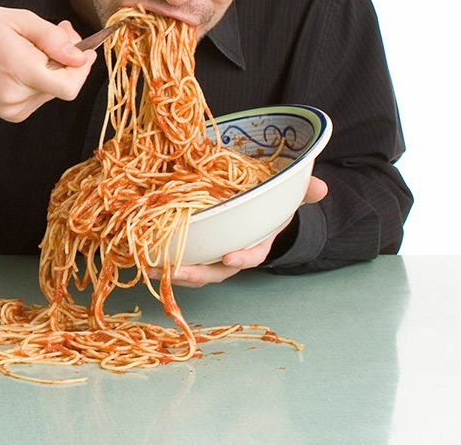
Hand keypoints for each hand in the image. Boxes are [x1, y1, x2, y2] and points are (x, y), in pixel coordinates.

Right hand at [0, 6, 96, 121]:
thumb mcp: (17, 19)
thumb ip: (52, 37)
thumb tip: (79, 56)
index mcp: (18, 69)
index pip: (69, 85)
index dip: (83, 68)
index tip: (84, 49)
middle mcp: (16, 95)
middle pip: (64, 87)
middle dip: (69, 62)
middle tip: (60, 35)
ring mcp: (13, 109)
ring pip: (54, 92)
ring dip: (54, 70)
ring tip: (35, 48)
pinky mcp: (12, 114)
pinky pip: (41, 97)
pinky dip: (41, 81)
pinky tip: (25, 66)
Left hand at [162, 175, 328, 287]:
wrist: (254, 214)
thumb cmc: (268, 207)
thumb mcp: (286, 197)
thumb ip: (301, 192)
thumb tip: (321, 187)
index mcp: (255, 244)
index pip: (252, 255)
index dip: (242, 257)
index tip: (230, 256)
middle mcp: (231, 255)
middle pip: (214, 271)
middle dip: (194, 274)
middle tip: (174, 271)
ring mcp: (210, 255)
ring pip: (192, 269)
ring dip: (169, 270)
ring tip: (147, 266)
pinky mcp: (193, 249)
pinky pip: (177, 258)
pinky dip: (160, 258)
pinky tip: (139, 254)